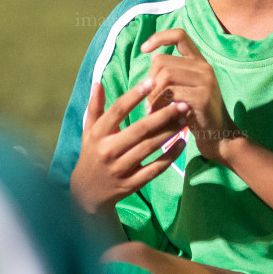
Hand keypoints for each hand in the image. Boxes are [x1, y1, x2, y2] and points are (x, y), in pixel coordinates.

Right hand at [71, 79, 188, 215]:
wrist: (87, 192)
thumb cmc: (91, 154)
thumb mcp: (88, 131)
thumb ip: (95, 107)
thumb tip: (97, 83)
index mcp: (98, 134)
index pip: (118, 110)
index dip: (135, 95)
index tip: (152, 81)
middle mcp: (108, 150)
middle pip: (140, 129)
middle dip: (162, 115)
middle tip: (181, 103)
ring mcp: (120, 168)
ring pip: (149, 147)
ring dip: (169, 132)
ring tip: (185, 119)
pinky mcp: (131, 184)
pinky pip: (155, 168)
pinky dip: (170, 156)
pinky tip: (182, 143)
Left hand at [140, 29, 242, 165]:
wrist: (218, 135)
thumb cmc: (195, 113)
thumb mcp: (183, 88)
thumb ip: (171, 72)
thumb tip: (152, 57)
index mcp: (198, 61)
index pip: (179, 35)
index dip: (159, 37)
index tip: (143, 49)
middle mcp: (204, 67)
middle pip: (163, 61)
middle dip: (149, 80)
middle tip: (148, 99)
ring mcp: (206, 81)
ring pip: (165, 76)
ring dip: (152, 94)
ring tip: (151, 108)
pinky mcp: (203, 96)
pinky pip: (172, 93)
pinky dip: (160, 104)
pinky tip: (159, 114)